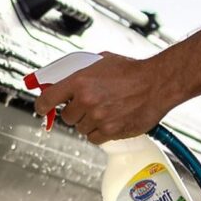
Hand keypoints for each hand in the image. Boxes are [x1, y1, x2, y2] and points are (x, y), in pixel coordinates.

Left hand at [33, 53, 182, 144]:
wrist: (157, 83)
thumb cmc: (132, 70)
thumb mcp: (100, 61)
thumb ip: (80, 71)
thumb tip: (63, 79)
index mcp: (80, 81)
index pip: (47, 99)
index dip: (42, 106)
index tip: (42, 108)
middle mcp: (86, 101)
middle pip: (66, 117)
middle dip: (74, 112)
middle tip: (87, 105)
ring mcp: (98, 118)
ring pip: (81, 129)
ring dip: (88, 122)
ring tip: (105, 111)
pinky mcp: (111, 132)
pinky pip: (94, 138)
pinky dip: (99, 133)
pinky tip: (110, 121)